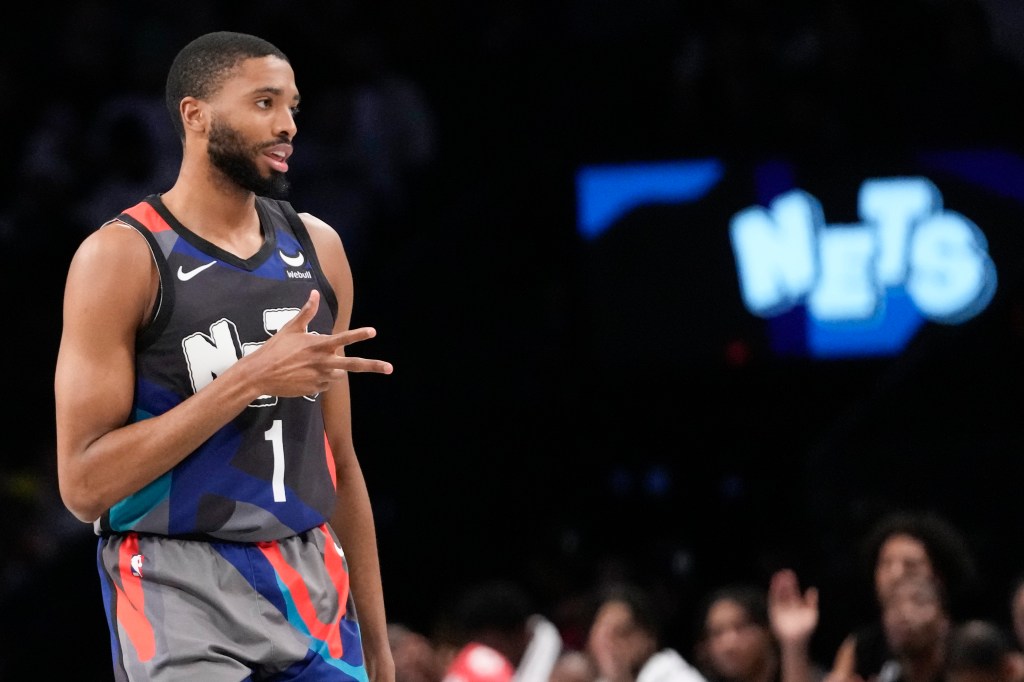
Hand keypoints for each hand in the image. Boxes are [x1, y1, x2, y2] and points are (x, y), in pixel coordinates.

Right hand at [243, 290, 392, 397]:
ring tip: (313, 365)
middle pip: (353, 364)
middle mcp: (322, 361)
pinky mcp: (315, 389)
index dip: (358, 335)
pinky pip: (326, 384)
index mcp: (317, 345)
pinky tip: (306, 374)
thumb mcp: (291, 328)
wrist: (260, 374)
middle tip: (390, 368)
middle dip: (373, 366)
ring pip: (339, 374)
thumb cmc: (275, 349)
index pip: (342, 338)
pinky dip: (322, 379)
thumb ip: (307, 312)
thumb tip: (314, 293)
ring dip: (334, 369)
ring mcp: (320, 377)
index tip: (373, 332)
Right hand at [769, 568, 818, 646]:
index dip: (791, 583)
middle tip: (785, 572)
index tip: (790, 574)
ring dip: (778, 585)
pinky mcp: (774, 612)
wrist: (797, 641)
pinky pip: (773, 600)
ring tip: (779, 576)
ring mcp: (780, 609)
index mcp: (796, 605)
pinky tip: (774, 585)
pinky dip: (773, 592)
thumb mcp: (811, 614)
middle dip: (785, 582)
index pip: (792, 591)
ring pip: (779, 594)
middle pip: (786, 591)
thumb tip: (813, 589)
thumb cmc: (806, 630)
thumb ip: (812, 602)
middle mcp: (787, 606)